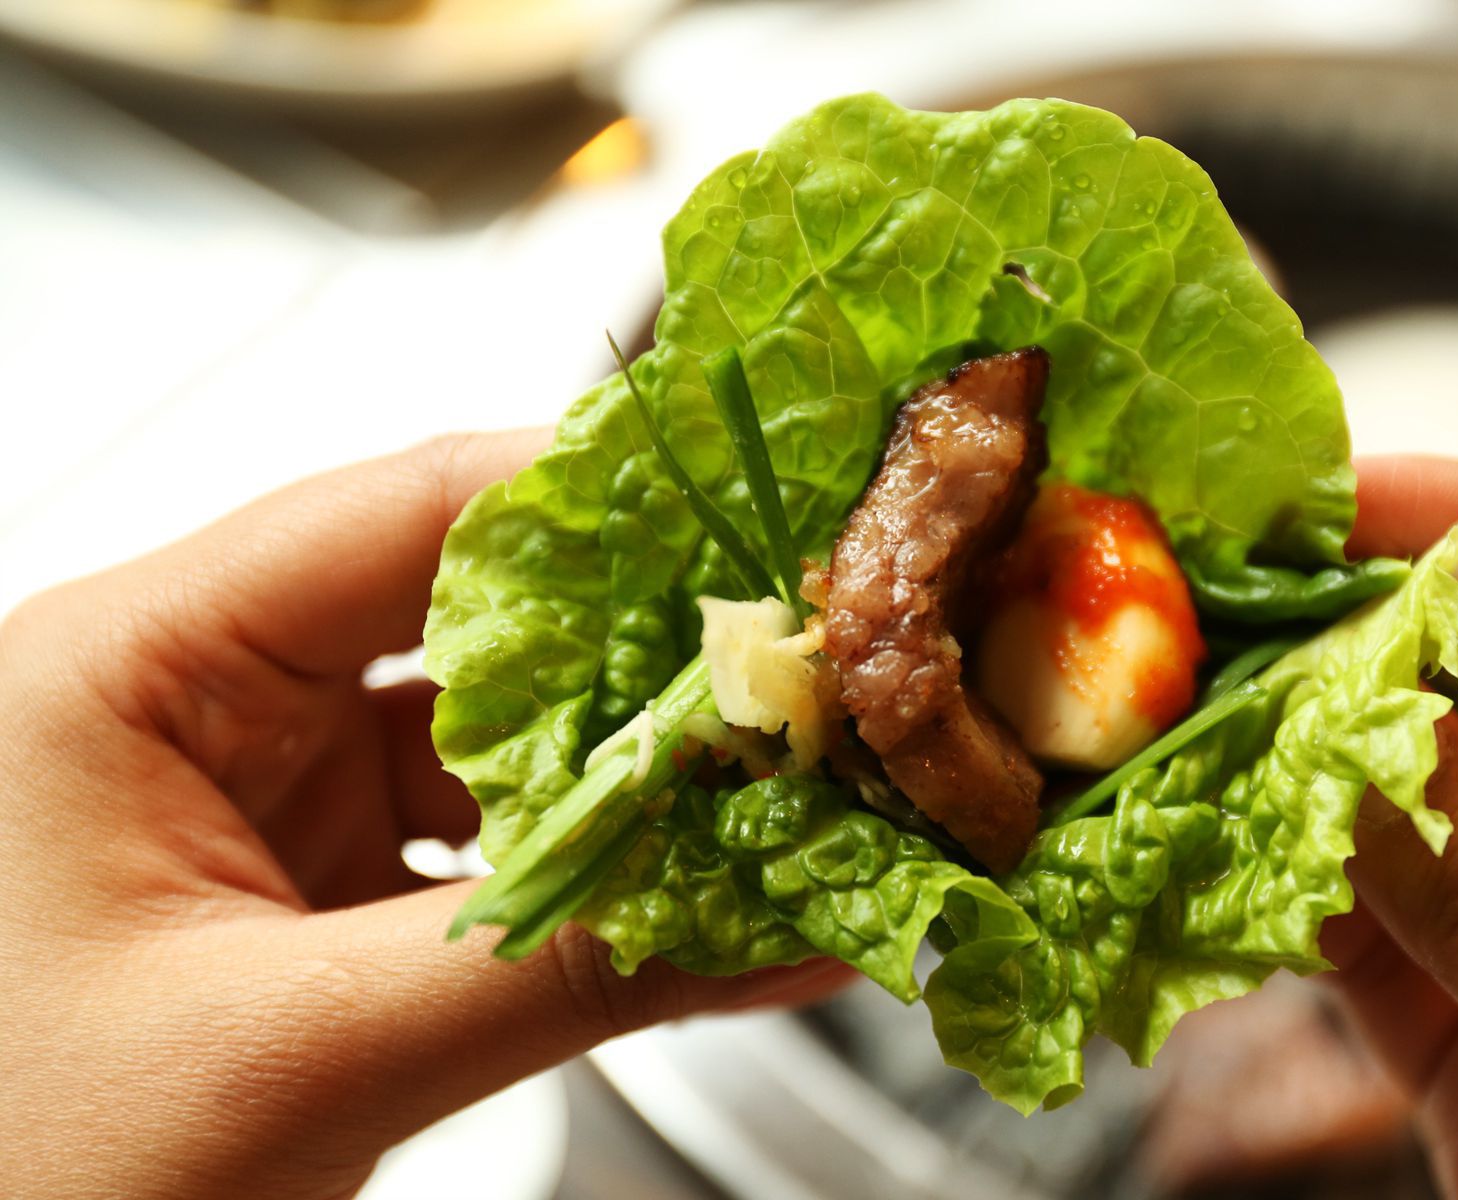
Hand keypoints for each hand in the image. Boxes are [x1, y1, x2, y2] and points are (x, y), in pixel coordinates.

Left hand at [0, 433, 842, 1199]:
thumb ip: (541, 971)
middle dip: (641, 656)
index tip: (751, 519)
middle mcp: (199, 704)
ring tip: (767, 795)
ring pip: (486, 742)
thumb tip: (762, 913)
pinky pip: (476, 846)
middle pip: (467, 618)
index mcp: (134, 668)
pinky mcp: (303, 891)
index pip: (405, 510)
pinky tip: (685, 896)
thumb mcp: (286, 1057)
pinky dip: (581, 876)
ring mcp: (257, 798)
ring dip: (624, 781)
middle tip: (792, 677)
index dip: (600, 503)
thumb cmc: (9, 1175)